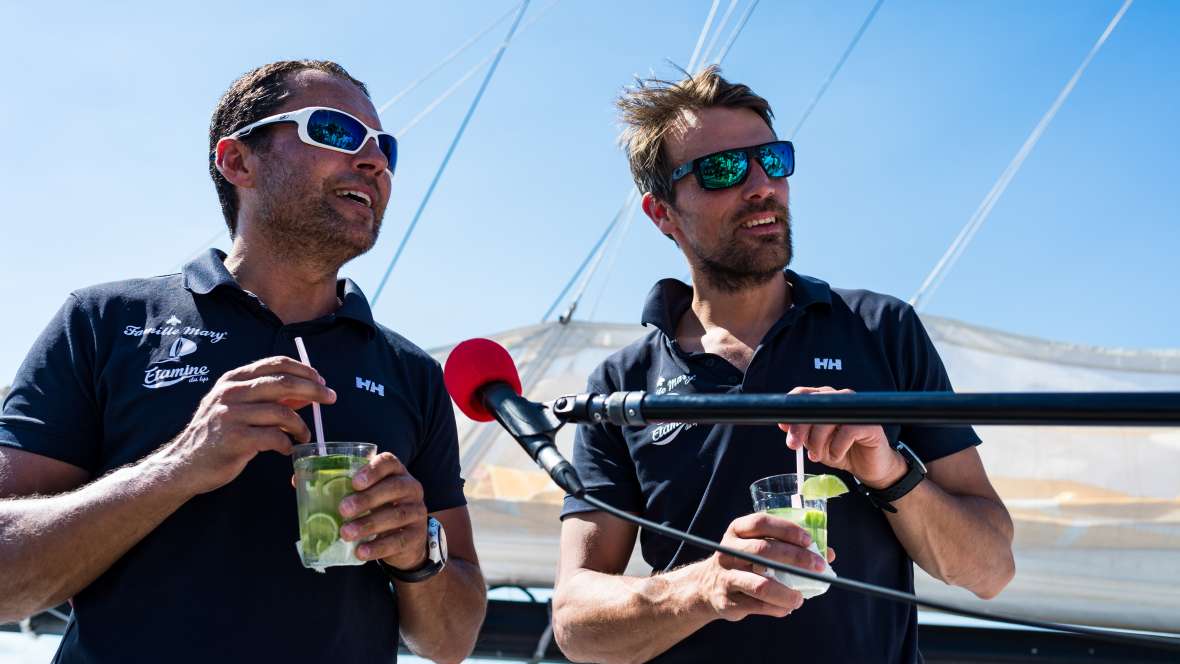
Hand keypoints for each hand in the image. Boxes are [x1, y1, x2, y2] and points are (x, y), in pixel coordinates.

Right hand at [161, 356, 335, 494]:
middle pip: (283, 383)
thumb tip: (306, 392)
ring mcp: (231, 415)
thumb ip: (268, 398)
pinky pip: (274, 437)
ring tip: (304, 436)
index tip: (321, 380)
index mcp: (233, 380)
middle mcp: (231, 392)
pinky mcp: (235, 439)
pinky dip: (287, 444)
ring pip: (282, 412)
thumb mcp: (237, 408)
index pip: (275, 364)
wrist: (184, 464)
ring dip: (301, 426)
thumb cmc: (216, 435)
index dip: (303, 370)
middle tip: (331, 399)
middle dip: (313, 390)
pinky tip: (287, 450)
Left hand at [337, 452, 429, 569]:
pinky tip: (361, 551)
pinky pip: (398, 540)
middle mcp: (411, 488)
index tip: (355, 482)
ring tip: (346, 533)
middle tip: (343, 510)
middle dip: (367, 498)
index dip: (373, 470)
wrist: (406, 540)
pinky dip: (378, 547)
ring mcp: (417, 512)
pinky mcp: (416, 536)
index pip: (389, 463)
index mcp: (396, 472)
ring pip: (396, 515)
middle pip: (394, 488)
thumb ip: (340, 487)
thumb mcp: (366, 495)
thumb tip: (298, 480)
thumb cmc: (380, 509)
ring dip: (369, 524)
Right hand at [696, 512, 827, 621]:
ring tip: (801, 598)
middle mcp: (728, 550)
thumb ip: (789, 547)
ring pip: (760, 585)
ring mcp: (726, 576)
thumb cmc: (742, 562)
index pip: (760, 523)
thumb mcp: (757, 547)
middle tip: (818, 567)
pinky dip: (777, 608)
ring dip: (786, 592)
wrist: (705, 587)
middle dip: (795, 559)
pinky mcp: (726, 601)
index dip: (786, 529)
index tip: (809, 540)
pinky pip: (757, 606)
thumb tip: (828, 553)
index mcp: (736, 531)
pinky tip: (788, 607)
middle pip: (763, 551)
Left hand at [778, 386, 905, 487]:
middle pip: (814, 406)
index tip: (784, 428)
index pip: (804, 394)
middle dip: (800, 428)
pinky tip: (837, 455)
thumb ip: (802, 433)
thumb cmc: (842, 450)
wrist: (868, 467)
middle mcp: (841, 399)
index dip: (792, 410)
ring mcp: (856, 410)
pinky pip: (846, 432)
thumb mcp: (816, 443)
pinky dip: (836, 447)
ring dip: (817, 441)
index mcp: (827, 401)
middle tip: (795, 446)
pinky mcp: (869, 424)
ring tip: (817, 455)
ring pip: (828, 419)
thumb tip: (784, 424)